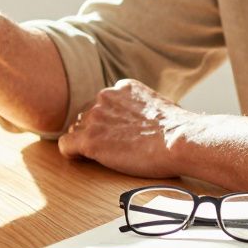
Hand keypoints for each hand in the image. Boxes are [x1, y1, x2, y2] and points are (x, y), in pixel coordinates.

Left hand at [57, 78, 193, 177]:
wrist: (181, 141)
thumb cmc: (178, 131)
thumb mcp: (158, 106)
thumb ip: (139, 108)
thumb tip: (142, 123)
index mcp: (122, 88)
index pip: (102, 104)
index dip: (107, 121)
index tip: (117, 134)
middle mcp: (104, 97)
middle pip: (86, 117)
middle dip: (95, 131)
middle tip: (113, 148)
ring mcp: (95, 118)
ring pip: (77, 131)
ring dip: (87, 143)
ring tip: (107, 156)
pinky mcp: (89, 140)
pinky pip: (66, 146)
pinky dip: (72, 153)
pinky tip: (82, 160)